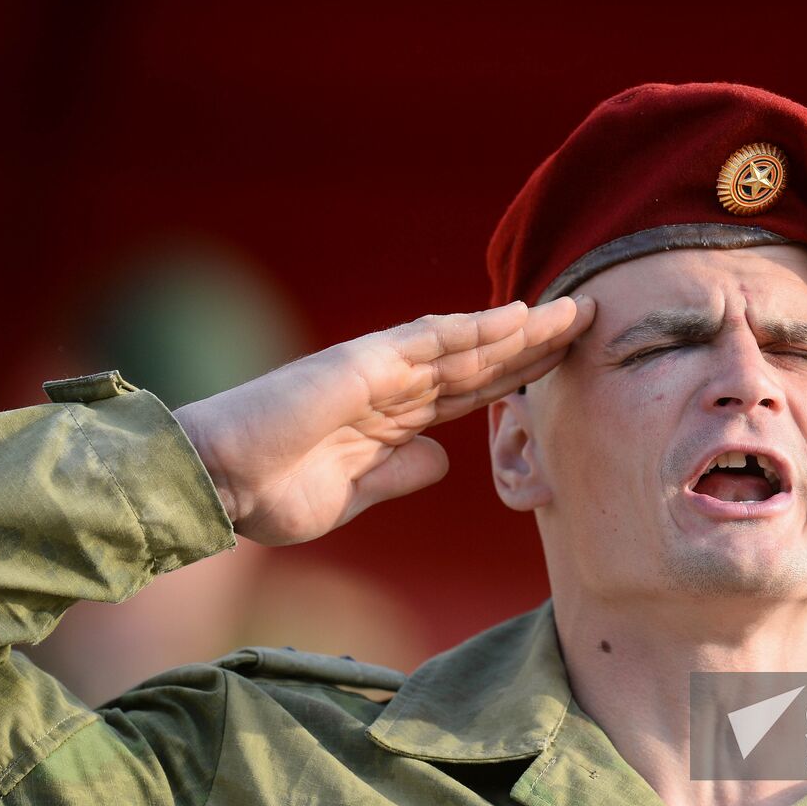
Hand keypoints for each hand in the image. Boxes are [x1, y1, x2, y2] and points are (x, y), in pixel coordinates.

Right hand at [172, 297, 593, 544]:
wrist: (216, 484)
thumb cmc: (270, 493)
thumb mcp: (354, 494)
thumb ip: (400, 473)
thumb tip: (443, 459)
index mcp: (394, 419)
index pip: (472, 392)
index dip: (520, 377)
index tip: (566, 368)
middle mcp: (394, 386)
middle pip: (482, 361)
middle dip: (537, 345)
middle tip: (590, 324)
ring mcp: (380, 370)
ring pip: (467, 343)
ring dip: (523, 328)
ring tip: (574, 312)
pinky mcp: (362, 363)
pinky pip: (428, 340)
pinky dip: (475, 327)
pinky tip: (517, 318)